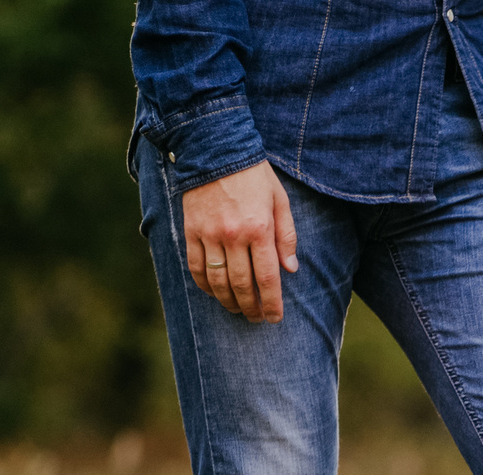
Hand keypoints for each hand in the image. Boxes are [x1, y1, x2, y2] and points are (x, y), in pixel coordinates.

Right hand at [182, 161, 297, 322]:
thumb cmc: (253, 174)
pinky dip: (204, 284)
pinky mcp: (191, 230)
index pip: (268, 278)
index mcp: (260, 229)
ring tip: (236, 309)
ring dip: (228, 301)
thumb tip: (291, 270)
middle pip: (242, 285)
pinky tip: (213, 292)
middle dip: (250, 307)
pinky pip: (196, 266)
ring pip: (217, 280)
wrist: (214, 147)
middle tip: (255, 319)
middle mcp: (234, 235)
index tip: (274, 318)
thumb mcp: (279, 201)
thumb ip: (287, 236)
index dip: (272, 303)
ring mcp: (209, 234)